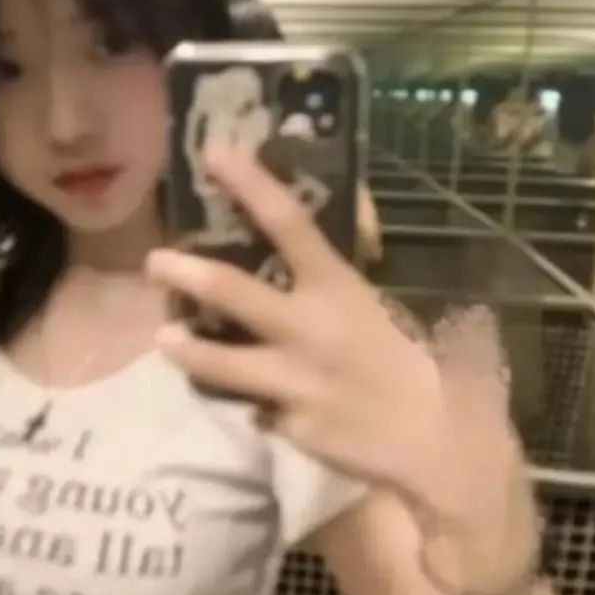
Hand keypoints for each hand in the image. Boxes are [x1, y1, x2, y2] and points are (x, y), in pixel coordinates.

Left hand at [145, 141, 455, 512]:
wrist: (440, 443)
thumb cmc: (418, 368)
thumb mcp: (384, 311)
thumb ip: (340, 285)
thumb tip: (317, 253)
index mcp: (341, 290)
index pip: (290, 223)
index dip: (249, 183)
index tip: (214, 151)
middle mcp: (310, 330)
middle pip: (232, 290)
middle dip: (185, 272)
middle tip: (154, 262)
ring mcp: (294, 382)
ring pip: (220, 363)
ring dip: (185, 349)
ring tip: (164, 337)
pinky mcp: (288, 426)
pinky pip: (253, 409)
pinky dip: (249, 403)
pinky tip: (251, 405)